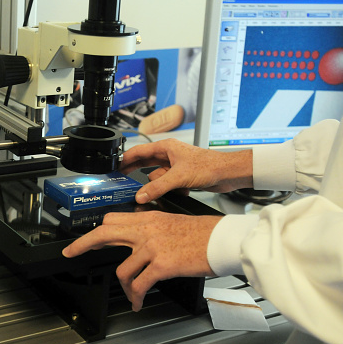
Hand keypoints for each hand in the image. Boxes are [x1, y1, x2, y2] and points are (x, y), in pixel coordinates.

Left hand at [62, 210, 221, 311]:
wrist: (223, 240)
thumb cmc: (204, 233)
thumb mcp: (173, 221)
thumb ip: (152, 227)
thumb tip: (138, 238)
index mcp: (148, 217)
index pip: (113, 219)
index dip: (97, 230)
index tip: (87, 237)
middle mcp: (146, 229)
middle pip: (104, 233)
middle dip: (83, 244)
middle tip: (71, 252)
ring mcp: (152, 246)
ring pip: (122, 269)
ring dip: (124, 286)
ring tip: (131, 294)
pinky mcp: (161, 264)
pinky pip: (139, 284)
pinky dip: (135, 297)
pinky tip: (138, 302)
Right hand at [120, 139, 252, 203]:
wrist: (228, 174)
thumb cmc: (209, 166)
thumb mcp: (178, 177)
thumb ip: (157, 187)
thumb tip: (140, 195)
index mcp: (165, 147)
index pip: (138, 151)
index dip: (125, 158)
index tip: (114, 166)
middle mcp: (168, 155)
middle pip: (144, 163)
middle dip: (134, 172)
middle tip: (120, 180)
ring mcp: (174, 166)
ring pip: (155, 177)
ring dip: (156, 185)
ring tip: (154, 192)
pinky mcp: (180, 177)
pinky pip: (165, 184)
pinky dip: (168, 190)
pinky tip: (177, 193)